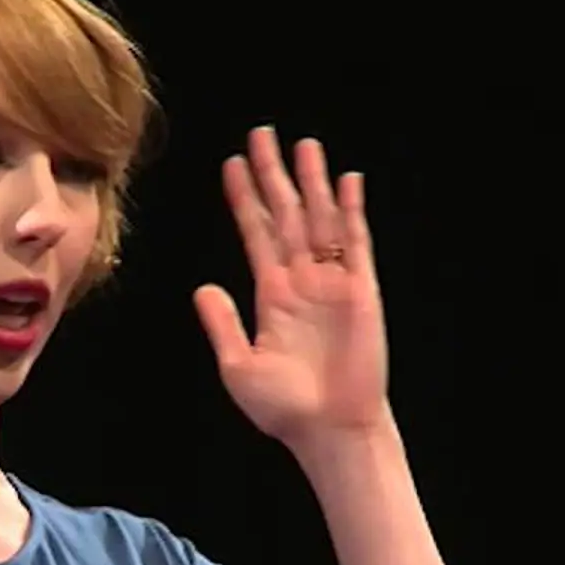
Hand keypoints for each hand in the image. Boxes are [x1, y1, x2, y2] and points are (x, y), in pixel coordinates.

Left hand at [195, 127, 390, 449]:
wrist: (328, 430)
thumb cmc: (285, 408)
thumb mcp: (238, 365)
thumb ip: (222, 324)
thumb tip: (203, 287)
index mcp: (271, 295)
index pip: (256, 233)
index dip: (245, 198)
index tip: (232, 164)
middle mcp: (301, 281)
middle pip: (286, 215)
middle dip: (274, 175)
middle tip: (262, 134)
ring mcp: (332, 283)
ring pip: (319, 219)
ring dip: (312, 183)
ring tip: (303, 145)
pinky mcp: (360, 291)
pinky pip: (355, 243)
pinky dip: (351, 212)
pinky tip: (346, 182)